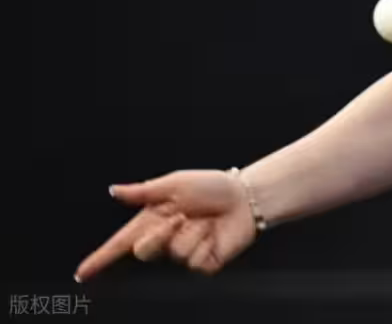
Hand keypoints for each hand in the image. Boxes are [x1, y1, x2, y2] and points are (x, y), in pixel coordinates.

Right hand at [75, 170, 257, 281]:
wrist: (245, 196)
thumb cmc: (211, 186)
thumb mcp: (176, 184)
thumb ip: (144, 190)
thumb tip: (113, 190)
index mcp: (153, 221)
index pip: (121, 244)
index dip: (100, 259)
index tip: (81, 273)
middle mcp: (165, 240)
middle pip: (144, 251)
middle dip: (160, 233)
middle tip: (182, 215)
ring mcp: (184, 254)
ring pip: (174, 253)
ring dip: (192, 232)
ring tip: (206, 220)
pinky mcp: (204, 263)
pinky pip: (195, 261)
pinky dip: (206, 243)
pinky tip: (216, 234)